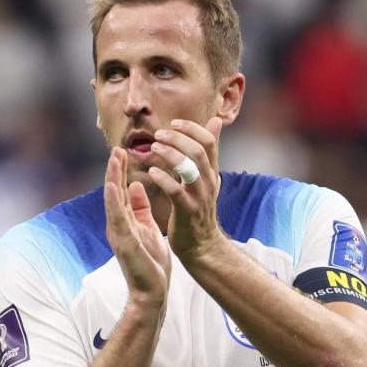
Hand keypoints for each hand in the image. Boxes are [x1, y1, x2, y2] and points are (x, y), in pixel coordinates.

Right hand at [104, 148, 171, 308]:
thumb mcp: (147, 228)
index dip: (121, 171)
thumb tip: (136, 185)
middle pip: (114, 192)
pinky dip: (114, 200)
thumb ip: (140, 208)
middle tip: (115, 148)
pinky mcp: (124, 242)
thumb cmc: (150, 262)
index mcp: (126, 220)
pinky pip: (118, 217)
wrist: (152, 291)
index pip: (122, 191)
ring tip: (113, 159)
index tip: (122, 151)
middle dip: (115, 170)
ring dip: (112, 179)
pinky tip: (113, 185)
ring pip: (113, 200)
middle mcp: (119, 224)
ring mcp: (119, 233)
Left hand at [147, 117, 227, 261]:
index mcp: (212, 172)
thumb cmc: (200, 209)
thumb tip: (214, 121)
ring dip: (169, 154)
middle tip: (158, 135)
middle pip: (198, 151)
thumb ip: (208, 151)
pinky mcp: (187, 211)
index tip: (174, 123)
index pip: (209, 141)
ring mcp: (199, 196)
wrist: (202, 245)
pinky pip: (176, 190)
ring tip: (153, 148)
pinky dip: (163, 178)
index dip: (192, 128)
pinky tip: (151, 173)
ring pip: (188, 168)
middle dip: (177, 138)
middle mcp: (209, 182)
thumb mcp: (208, 177)